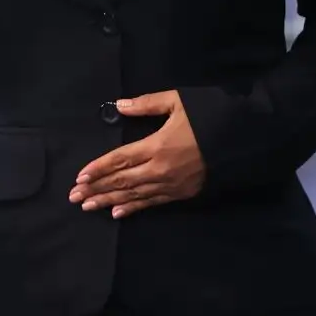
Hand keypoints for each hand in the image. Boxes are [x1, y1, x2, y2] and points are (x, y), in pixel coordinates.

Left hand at [68, 91, 205, 218]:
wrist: (242, 139)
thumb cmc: (209, 116)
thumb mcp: (178, 101)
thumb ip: (147, 104)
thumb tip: (120, 105)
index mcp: (156, 145)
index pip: (119, 160)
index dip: (98, 169)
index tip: (79, 177)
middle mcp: (160, 169)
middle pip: (121, 181)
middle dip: (96, 189)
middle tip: (74, 198)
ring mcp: (171, 184)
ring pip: (134, 195)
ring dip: (109, 201)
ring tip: (88, 206)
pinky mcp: (182, 194)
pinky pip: (153, 203)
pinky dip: (134, 208)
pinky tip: (118, 213)